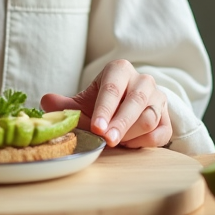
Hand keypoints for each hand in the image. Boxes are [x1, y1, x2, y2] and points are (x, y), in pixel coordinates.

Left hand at [40, 60, 171, 147]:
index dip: (104, 109)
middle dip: (119, 124)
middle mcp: (143, 81)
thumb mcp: (83, 102)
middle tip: (106, 141)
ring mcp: (158, 99)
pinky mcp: (168, 118)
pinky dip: (145, 142)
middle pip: (134, 103)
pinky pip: (161, 133)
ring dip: (130, 134)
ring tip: (114, 143)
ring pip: (149, 118)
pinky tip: (129, 145)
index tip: (97, 128)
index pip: (112, 89)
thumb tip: (46, 102)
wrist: (125, 108)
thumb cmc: (101, 103)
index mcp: (120, 70)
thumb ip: (65, 105)